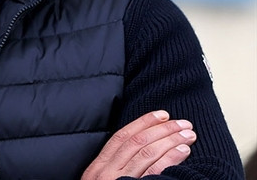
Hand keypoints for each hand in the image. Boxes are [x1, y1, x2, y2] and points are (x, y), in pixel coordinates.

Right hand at [81, 110, 196, 179]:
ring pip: (147, 153)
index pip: (122, 136)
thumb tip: (138, 150)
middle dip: (162, 129)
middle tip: (182, 122)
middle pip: (137, 142)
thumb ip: (113, 167)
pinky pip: (155, 171)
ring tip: (188, 134)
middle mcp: (107, 172)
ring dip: (170, 140)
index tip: (161, 114)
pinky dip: (170, 158)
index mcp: (98, 167)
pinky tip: (182, 151)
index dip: (143, 122)